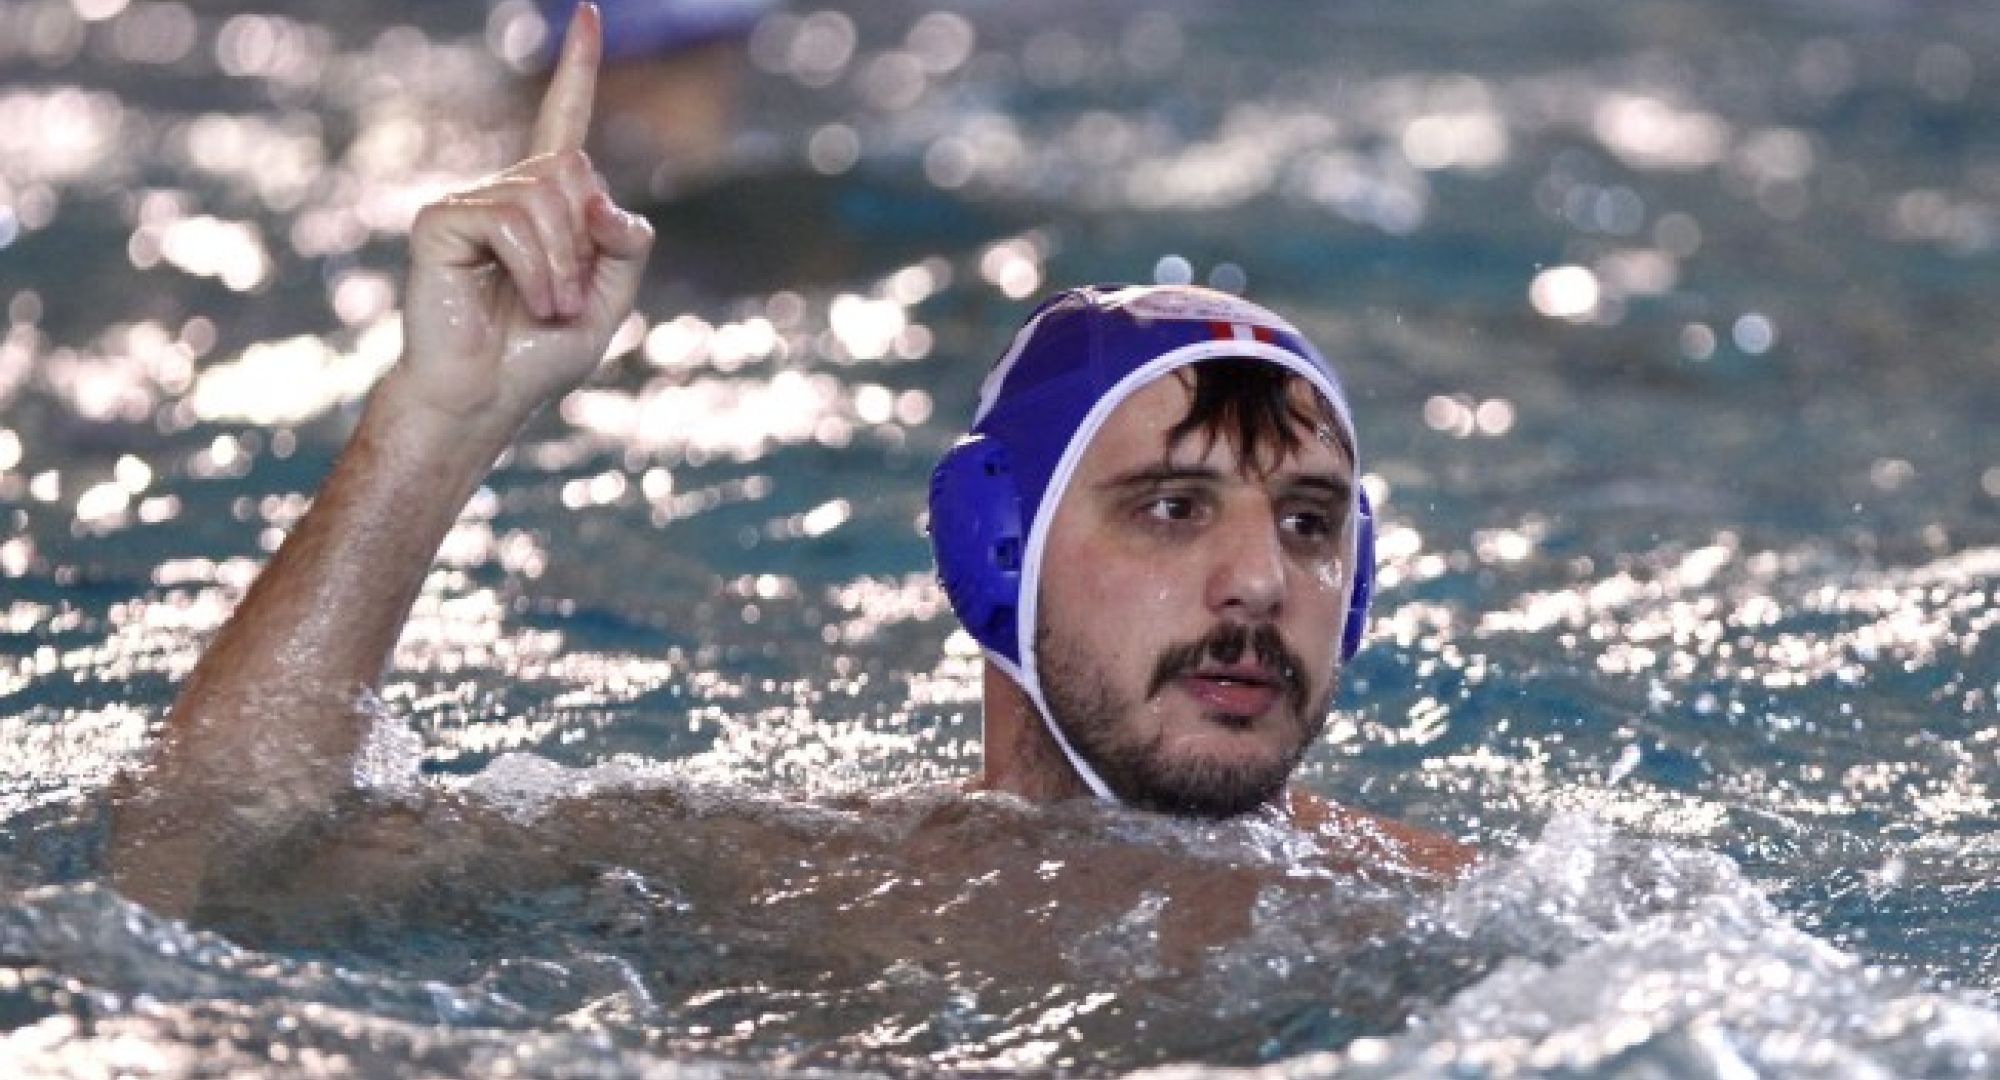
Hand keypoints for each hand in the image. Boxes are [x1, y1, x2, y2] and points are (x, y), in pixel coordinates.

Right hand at [396, 3, 653, 430]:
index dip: (578, 69)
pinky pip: (512, 221)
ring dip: (562, 267)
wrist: (481, 398)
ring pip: (548, 199)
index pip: (565, 123)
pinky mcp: (442, 218)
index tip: (589, 12)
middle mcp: (507, 191)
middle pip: (575, 172)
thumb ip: (624, 245)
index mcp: (546, 205)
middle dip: (586, 243)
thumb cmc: (536, 355)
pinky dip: (535, 268)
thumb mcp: (607, 300)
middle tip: (563, 299)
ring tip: (545, 309)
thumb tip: (600, 197)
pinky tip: (525, 300)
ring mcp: (471, 200)